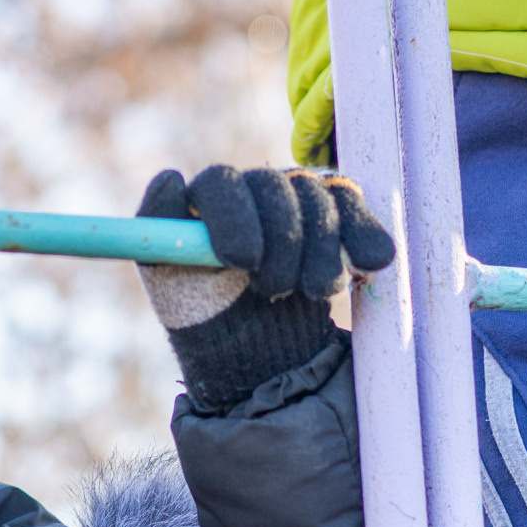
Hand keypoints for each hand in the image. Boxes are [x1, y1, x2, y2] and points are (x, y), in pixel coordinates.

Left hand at [134, 165, 395, 411]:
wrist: (258, 348)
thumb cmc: (205, 311)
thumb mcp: (168, 279)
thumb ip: (157, 229)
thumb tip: (169, 178)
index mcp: (210, 197)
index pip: (221, 185)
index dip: (233, 219)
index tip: (241, 261)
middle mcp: (256, 187)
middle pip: (276, 188)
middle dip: (280, 245)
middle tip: (272, 290)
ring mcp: (301, 196)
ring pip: (320, 201)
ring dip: (320, 254)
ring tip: (309, 293)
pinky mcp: (340, 214)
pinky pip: (357, 212)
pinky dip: (365, 237)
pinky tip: (369, 264)